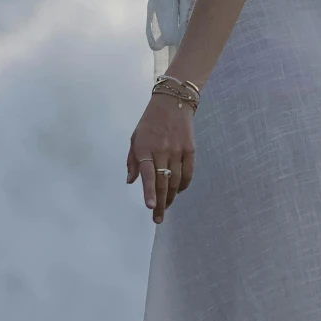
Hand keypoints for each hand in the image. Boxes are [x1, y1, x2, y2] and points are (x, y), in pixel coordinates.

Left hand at [127, 96, 195, 222]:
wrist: (173, 102)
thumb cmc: (149, 122)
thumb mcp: (135, 138)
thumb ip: (132, 160)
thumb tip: (131, 181)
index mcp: (145, 148)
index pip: (148, 174)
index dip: (150, 191)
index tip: (151, 206)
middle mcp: (162, 151)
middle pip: (163, 182)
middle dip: (161, 203)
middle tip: (158, 218)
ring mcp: (178, 150)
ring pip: (176, 180)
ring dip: (171, 197)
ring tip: (166, 207)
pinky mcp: (190, 149)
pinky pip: (188, 173)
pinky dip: (183, 185)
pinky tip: (178, 191)